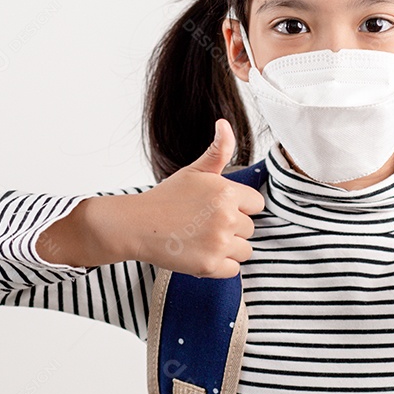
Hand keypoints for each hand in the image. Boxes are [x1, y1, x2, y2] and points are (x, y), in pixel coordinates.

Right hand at [128, 118, 263, 277]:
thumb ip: (218, 150)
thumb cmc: (166, 198)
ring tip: (204, 239)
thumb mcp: (194, 171)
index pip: (256, 204)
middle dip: (232, 228)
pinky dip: (220, 266)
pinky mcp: (210, 265)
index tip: (218, 208)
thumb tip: (225, 124)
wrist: (137, 225)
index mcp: (227, 192)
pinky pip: (234, 270)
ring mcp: (219, 243)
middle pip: (250, 228)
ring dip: (229, 248)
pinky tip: (201, 253)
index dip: (239, 206)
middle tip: (204, 224)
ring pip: (245, 250)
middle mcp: (227, 217)